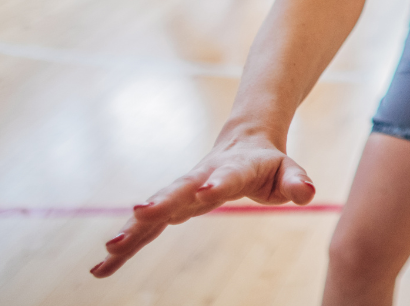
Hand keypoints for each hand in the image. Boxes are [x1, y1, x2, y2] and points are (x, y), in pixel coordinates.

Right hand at [89, 133, 315, 277]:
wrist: (244, 143)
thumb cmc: (270, 164)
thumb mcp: (289, 171)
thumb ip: (297, 182)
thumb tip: (307, 193)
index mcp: (235, 169)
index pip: (227, 177)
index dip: (218, 184)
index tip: (205, 193)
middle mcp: (202, 178)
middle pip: (180, 189)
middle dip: (161, 202)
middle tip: (140, 214)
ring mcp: (183, 192)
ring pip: (155, 211)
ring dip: (134, 229)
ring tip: (110, 249)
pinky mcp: (171, 207)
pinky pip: (146, 228)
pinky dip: (127, 244)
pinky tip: (102, 267)